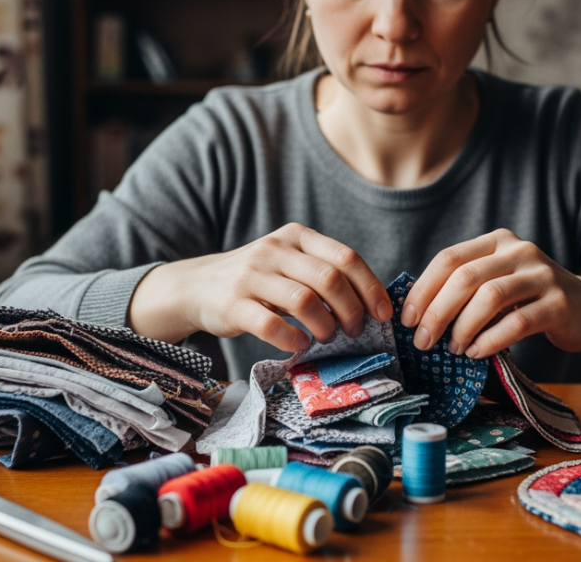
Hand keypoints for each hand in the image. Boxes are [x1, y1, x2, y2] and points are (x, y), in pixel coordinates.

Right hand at [128, 223, 392, 351]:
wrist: (197, 286)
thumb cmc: (256, 280)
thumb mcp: (288, 262)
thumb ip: (322, 271)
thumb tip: (371, 303)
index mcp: (295, 236)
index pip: (345, 257)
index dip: (370, 287)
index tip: (383, 314)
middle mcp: (274, 250)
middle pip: (329, 279)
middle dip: (351, 310)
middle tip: (354, 331)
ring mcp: (251, 276)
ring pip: (304, 300)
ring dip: (325, 325)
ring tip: (326, 338)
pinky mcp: (232, 304)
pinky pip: (271, 325)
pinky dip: (292, 338)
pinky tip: (299, 344)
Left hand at [400, 229, 580, 374]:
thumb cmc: (531, 301)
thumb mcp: (498, 283)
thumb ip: (466, 287)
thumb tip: (416, 312)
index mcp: (497, 241)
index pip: (449, 259)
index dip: (424, 290)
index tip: (408, 319)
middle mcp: (519, 250)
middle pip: (465, 277)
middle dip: (437, 312)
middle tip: (423, 342)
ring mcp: (542, 275)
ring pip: (489, 297)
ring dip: (463, 327)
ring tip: (453, 348)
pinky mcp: (560, 303)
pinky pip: (517, 322)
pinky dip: (490, 340)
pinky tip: (477, 353)